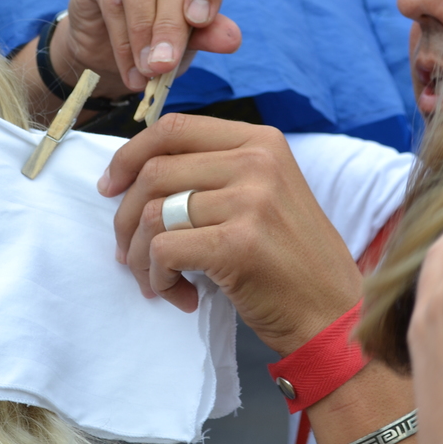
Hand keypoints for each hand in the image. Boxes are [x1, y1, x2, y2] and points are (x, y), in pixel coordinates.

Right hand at [58, 0, 242, 95]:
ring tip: (147, 68)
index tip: (200, 21)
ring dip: (142, 27)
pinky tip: (129, 67)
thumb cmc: (162, 32)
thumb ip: (209, 34)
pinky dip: (121, 38)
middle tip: (164, 63)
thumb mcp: (191, 38)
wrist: (111, 46)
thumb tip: (232, 40)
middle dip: (170, 24)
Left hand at [100, 114, 362, 355]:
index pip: (175, 128)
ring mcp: (250, 200)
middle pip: (155, 170)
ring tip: (158, 281)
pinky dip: (158, 278)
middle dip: (125, 217)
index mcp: (261, 141)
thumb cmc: (290, 260)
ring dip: (140, 256)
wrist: (332, 315)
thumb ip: (214, 172)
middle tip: (126, 252)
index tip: (110, 187)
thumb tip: (135, 173)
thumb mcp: (263, 194)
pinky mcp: (238, 244)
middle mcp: (257, 162)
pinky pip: (164, 251)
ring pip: (153, 213)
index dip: (130, 155)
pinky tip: (179, 295)